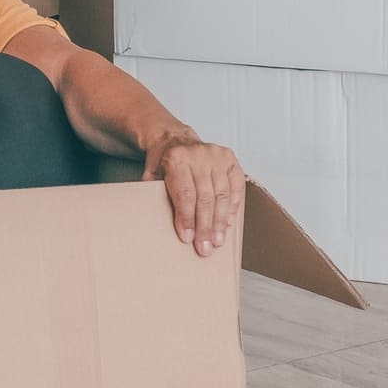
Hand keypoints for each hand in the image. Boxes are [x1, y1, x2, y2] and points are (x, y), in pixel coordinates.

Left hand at [144, 132, 244, 257]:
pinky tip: (228, 223)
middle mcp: (198, 154)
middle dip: (205, 226)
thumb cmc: (163, 163)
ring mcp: (217, 155)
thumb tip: (155, 225)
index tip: (187, 238)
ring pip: (222, 194)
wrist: (175, 139)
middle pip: (204, 197)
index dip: (186, 218)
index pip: (184, 194)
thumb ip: (153, 195)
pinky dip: (233, 207)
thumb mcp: (151, 176)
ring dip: (220, 221)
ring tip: (217, 241)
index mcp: (176, 158)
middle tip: (205, 248)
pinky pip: (236, 187)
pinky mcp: (230, 158)